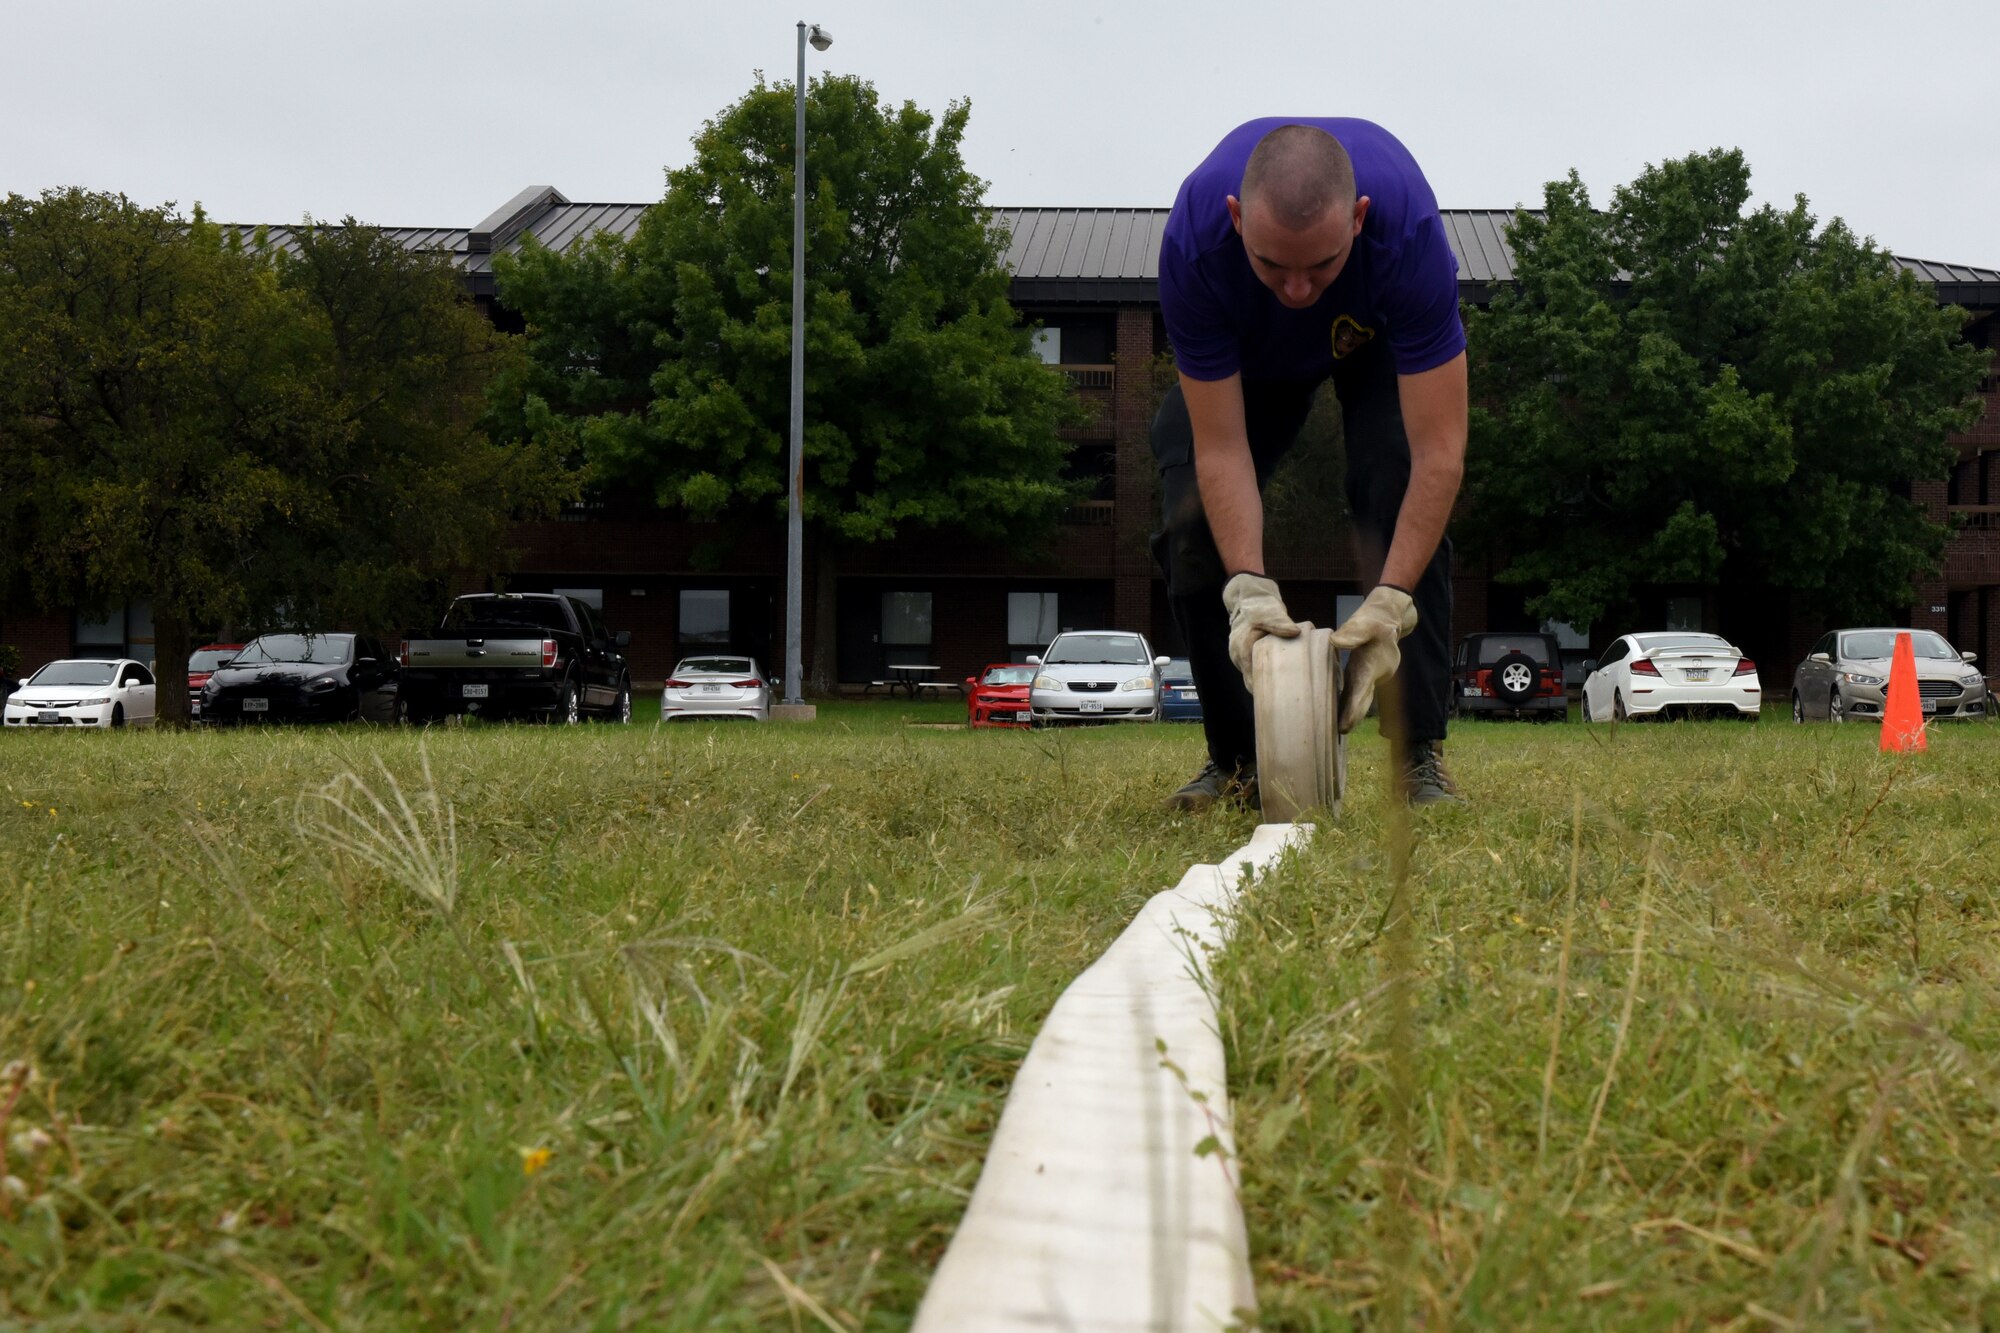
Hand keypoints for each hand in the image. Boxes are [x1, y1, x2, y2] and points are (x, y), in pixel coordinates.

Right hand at [1222, 573, 1300, 687]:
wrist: (1251, 596)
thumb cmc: (1259, 605)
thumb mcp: (1269, 612)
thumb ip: (1279, 623)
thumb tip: (1296, 633)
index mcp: (1242, 650)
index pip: (1250, 679)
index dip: (1263, 692)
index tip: (1277, 700)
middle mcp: (1239, 655)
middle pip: (1252, 679)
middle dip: (1267, 690)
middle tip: (1287, 698)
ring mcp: (1243, 654)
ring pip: (1255, 673)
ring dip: (1267, 680)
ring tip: (1287, 689)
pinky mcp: (1250, 651)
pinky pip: (1257, 666)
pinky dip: (1268, 671)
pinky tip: (1283, 674)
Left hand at [1326, 585, 1417, 732]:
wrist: (1388, 619)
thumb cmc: (1374, 620)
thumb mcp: (1364, 622)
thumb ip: (1352, 632)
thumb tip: (1335, 642)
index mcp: (1372, 666)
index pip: (1362, 692)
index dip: (1353, 710)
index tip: (1344, 726)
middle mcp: (1374, 676)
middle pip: (1363, 702)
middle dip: (1352, 718)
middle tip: (1338, 735)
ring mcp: (1371, 678)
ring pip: (1360, 699)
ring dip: (1350, 714)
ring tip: (1334, 731)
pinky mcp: (1365, 675)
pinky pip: (1357, 693)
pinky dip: (1348, 703)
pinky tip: (1336, 713)